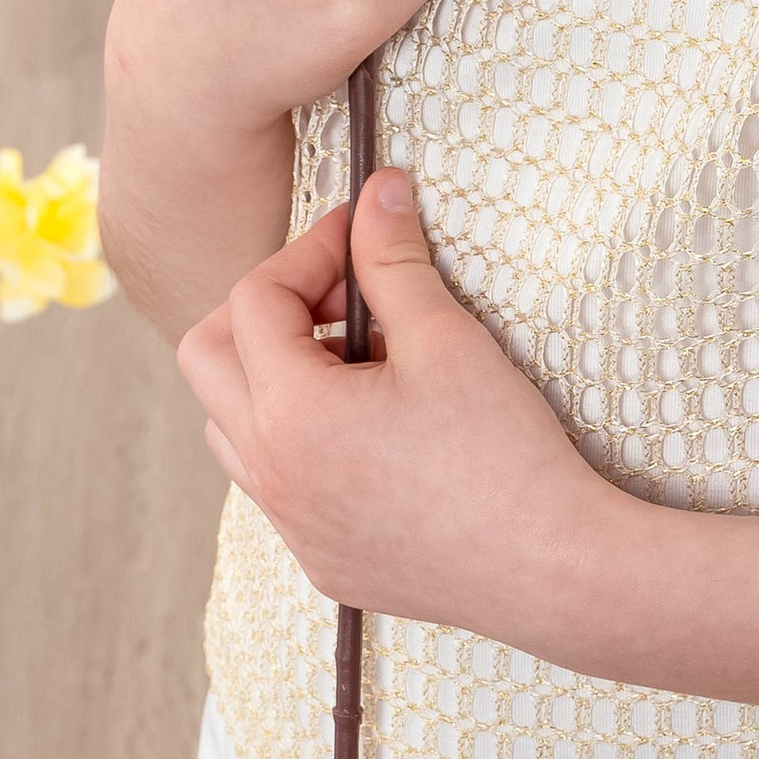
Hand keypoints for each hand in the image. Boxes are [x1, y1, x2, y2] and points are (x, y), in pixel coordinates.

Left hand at [178, 172, 626, 642]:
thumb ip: (393, 258)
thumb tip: (378, 190)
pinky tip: (377, 430)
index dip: (308, 252)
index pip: (255, 298)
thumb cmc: (502, 454)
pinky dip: (300, 440)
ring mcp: (291, 526)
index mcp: (290, 414)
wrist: (550, 568)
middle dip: (265, 309)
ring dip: (273, 378)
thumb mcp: (445, 337)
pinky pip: (274, 484)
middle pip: (208, 358)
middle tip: (343, 298)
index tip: (361, 235)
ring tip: (358, 364)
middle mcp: (270, 476)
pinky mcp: (320, 561)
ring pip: (231, 427)